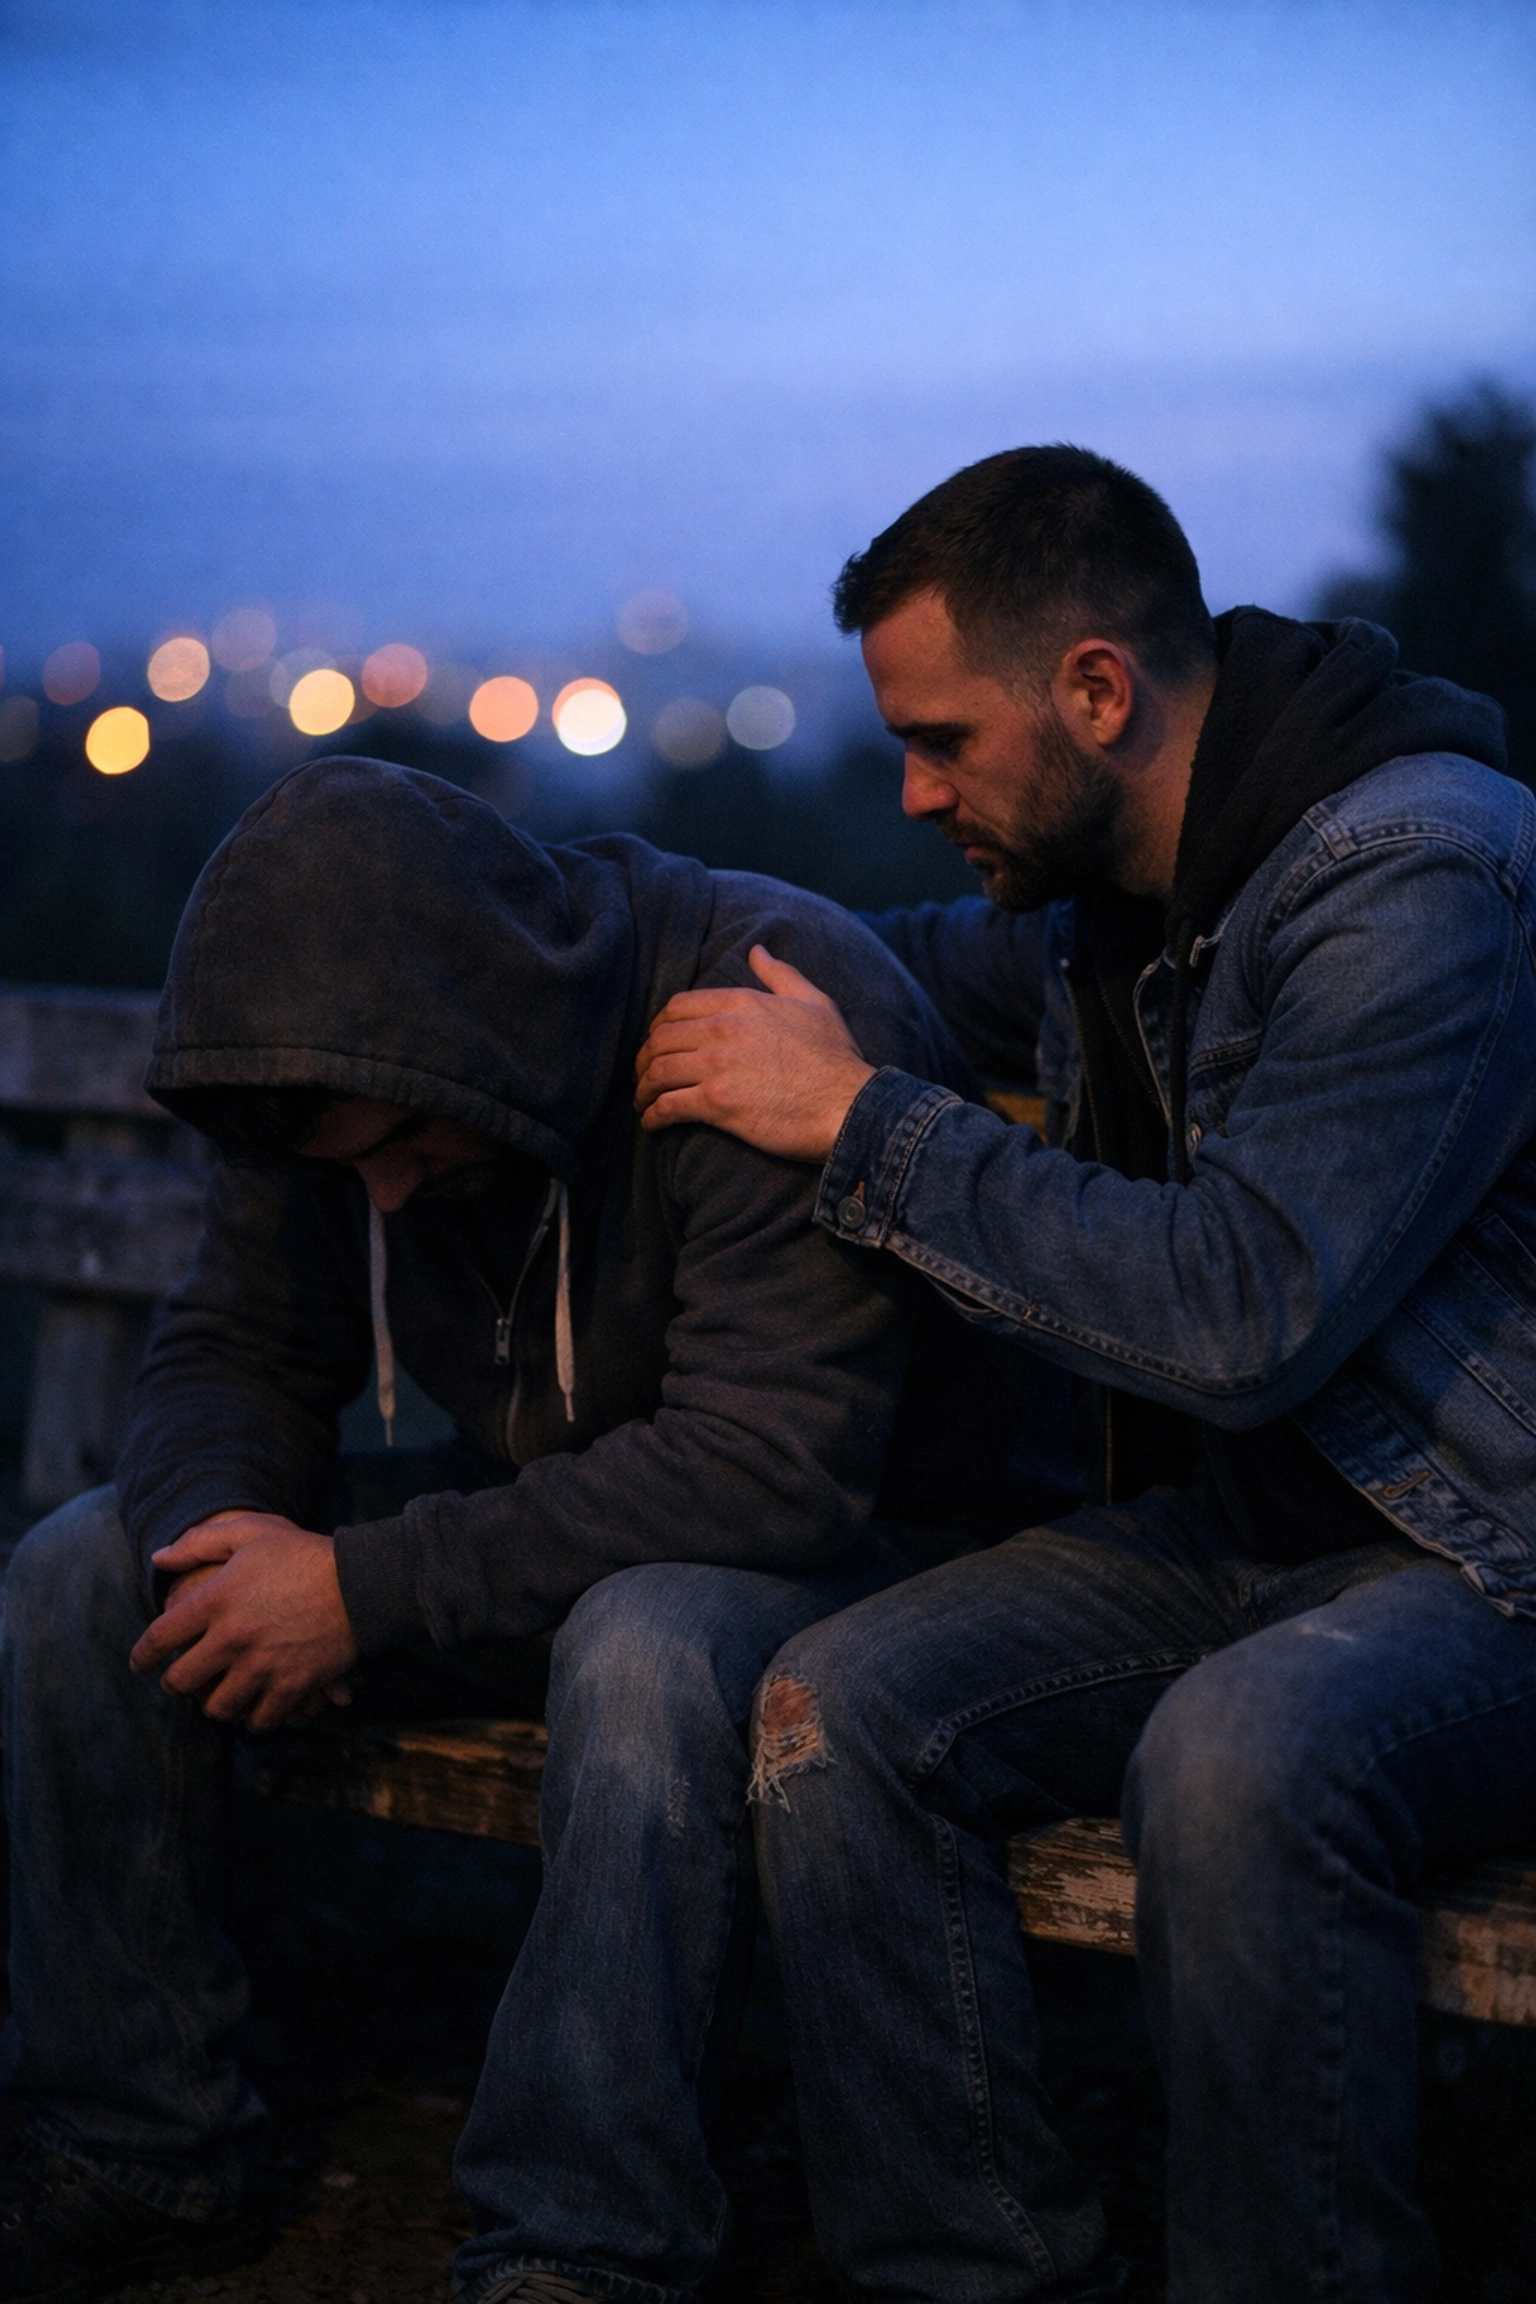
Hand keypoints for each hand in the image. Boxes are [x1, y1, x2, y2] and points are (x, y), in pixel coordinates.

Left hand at [132, 1514, 358, 1733]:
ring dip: (215, 1704)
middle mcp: (232, 1637)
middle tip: (179, 1683)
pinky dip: (255, 1718)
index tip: (139, 1665)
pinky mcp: (292, 1685)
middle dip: (175, 1685)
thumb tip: (158, 1558)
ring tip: (219, 1697)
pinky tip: (256, 1709)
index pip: (160, 1637)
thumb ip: (200, 1542)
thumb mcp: (251, 1532)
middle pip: (182, 1680)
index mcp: (216, 1598)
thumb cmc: (303, 1552)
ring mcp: (262, 1665)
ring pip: (218, 1707)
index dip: (142, 1656)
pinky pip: (260, 1719)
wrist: (360, 1581)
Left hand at [634, 946, 875, 1160]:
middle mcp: (722, 1030)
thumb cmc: (835, 1056)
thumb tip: (756, 951)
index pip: (678, 1007)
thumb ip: (780, 974)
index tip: (658, 1043)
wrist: (849, 1104)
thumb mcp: (813, 1001)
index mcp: (741, 1003)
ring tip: (644, 1103)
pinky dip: (652, 1116)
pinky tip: (652, 1124)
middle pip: (660, 1039)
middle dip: (644, 1059)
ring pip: (657, 1072)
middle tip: (644, 1077)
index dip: (660, 1026)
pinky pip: (668, 1106)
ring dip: (643, 1090)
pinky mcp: (717, 1103)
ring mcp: (717, 1066)